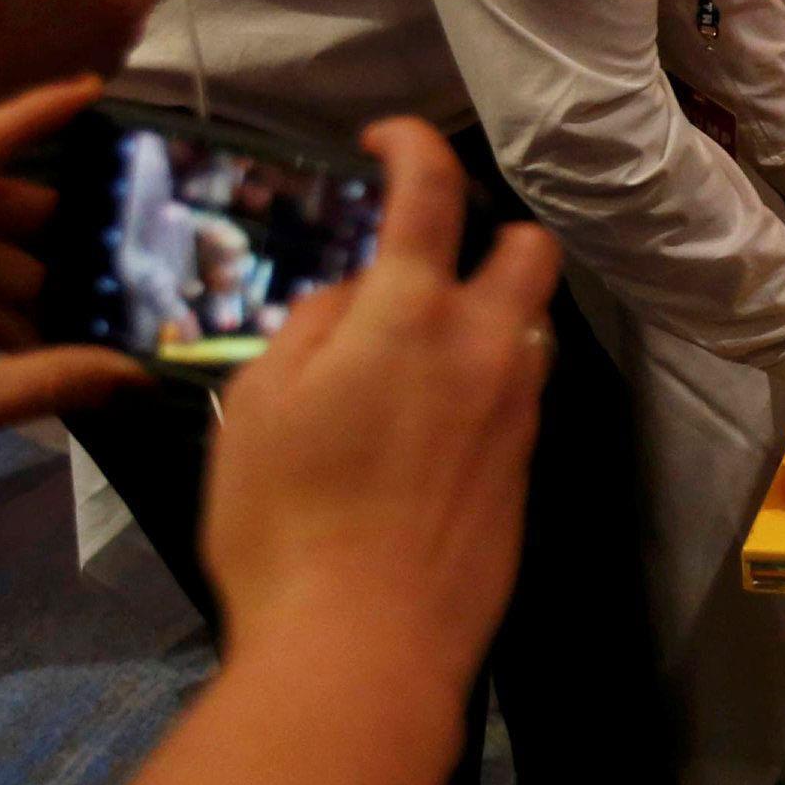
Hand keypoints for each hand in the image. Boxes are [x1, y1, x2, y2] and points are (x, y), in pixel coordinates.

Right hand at [199, 118, 562, 695]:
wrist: (365, 647)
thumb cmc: (286, 524)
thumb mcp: (255, 407)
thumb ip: (306, 330)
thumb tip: (344, 300)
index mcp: (410, 315)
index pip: (433, 192)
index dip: (414, 145)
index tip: (389, 138)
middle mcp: (484, 350)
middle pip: (526, 250)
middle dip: (487, 231)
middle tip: (424, 255)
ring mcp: (516, 414)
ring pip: (529, 327)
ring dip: (489, 312)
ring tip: (418, 347)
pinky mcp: (524, 473)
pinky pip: (518, 397)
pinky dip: (484, 382)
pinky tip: (427, 425)